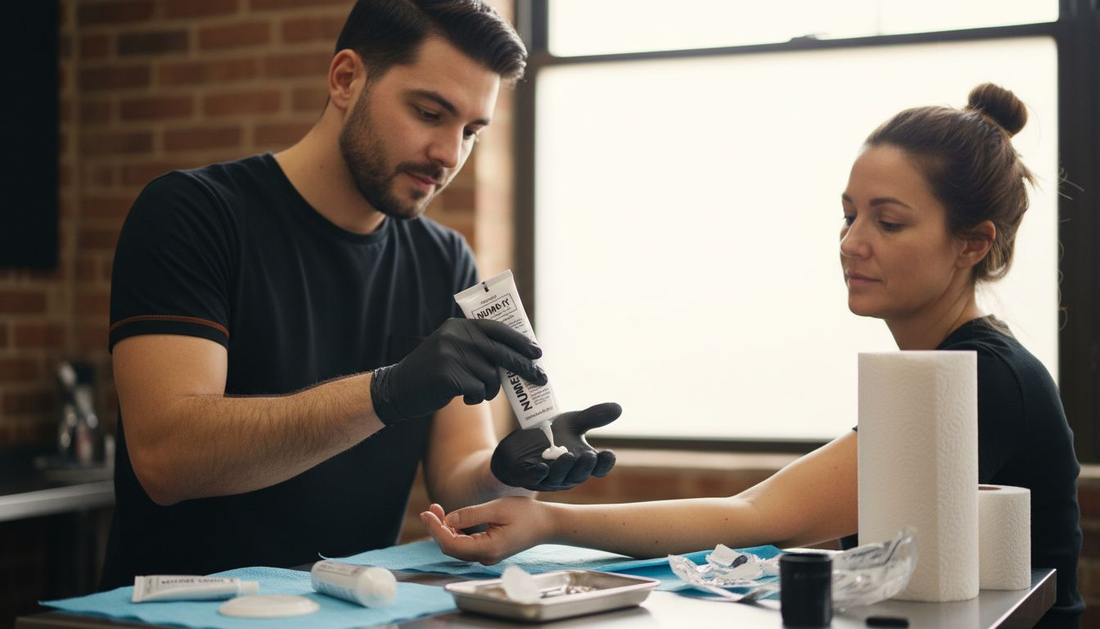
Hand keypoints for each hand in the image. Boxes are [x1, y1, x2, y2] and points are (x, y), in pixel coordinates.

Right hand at [370, 319, 546, 424]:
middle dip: (524, 367)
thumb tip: (517, 356)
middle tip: (541, 378)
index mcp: (458, 326)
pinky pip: (479, 390)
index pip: (497, 329)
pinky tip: (464, 398)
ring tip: (476, 392)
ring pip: (491, 376)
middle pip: (501, 352)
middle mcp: (455, 336)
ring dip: (489, 389)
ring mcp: (451, 355)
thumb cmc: (432, 373)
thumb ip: (477, 347)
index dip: (520, 341)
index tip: (537, 353)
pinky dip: (477, 398)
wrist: (398, 389)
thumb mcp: (451, 349)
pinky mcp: (449, 376)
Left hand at [420, 498, 548, 563]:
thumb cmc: (526, 514)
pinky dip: (454, 531)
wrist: (546, 525)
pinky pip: (464, 544)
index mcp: (488, 548)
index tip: (426, 514)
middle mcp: (485, 556)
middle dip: (437, 528)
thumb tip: (448, 518)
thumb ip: (472, 514)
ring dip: (444, 529)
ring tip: (436, 510)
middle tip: (429, 509)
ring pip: (456, 547)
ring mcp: (486, 555)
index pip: (452, 544)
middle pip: (451, 547)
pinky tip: (450, 518)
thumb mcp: (498, 508)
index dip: (436, 529)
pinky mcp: (487, 550)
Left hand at [491, 402, 619, 490]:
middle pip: (580, 474)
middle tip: (589, 456)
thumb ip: (593, 417)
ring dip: (564, 468)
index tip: (609, 454)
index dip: (604, 464)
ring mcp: (549, 477)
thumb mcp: (572, 423)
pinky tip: (542, 467)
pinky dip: (539, 474)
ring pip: (559, 477)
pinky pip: (535, 478)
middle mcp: (568, 473)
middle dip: (585, 466)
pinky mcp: (528, 476)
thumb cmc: (551, 436)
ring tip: (568, 456)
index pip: (598, 468)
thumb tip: (618, 408)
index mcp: (582, 462)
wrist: (519, 444)